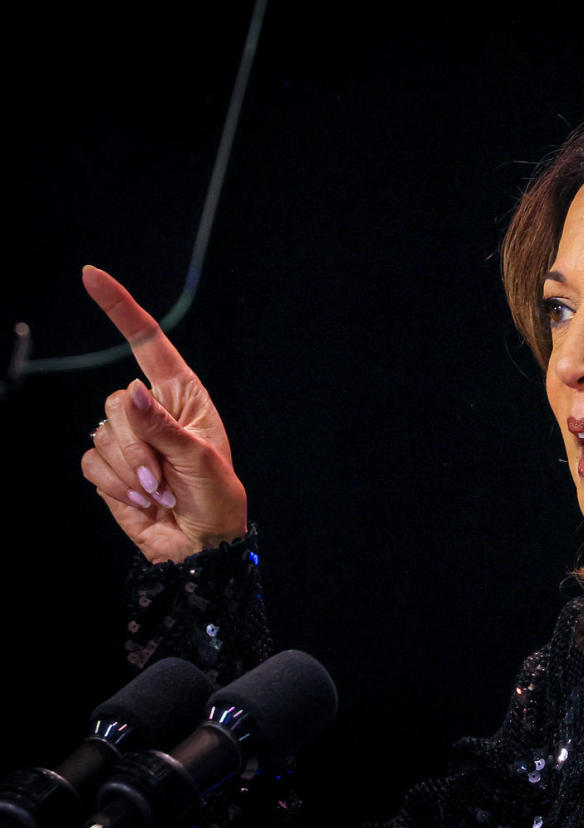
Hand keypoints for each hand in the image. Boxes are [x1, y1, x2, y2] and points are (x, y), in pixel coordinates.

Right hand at [80, 266, 246, 562]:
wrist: (200, 542)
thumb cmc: (216, 496)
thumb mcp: (201, 458)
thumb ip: (162, 426)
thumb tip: (129, 392)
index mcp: (183, 395)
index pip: (148, 342)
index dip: (120, 307)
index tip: (91, 275)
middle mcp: (151, 409)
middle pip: (115, 401)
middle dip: (137, 444)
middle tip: (165, 476)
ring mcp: (127, 437)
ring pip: (100, 434)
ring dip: (131, 471)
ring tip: (160, 489)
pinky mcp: (109, 466)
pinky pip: (91, 463)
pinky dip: (117, 485)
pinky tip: (143, 499)